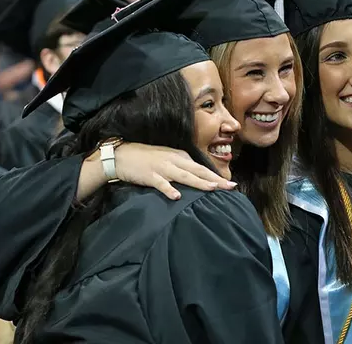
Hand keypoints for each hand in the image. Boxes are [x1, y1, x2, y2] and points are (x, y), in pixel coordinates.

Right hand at [114, 143, 236, 198]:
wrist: (121, 155)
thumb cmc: (145, 159)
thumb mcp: (167, 159)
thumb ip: (181, 168)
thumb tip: (197, 178)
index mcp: (180, 157)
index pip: (201, 168)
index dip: (216, 176)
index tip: (230, 184)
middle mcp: (174, 161)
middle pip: (198, 171)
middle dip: (216, 179)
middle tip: (231, 186)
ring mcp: (162, 168)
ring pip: (184, 176)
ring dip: (199, 182)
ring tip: (212, 188)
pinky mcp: (149, 175)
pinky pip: (161, 183)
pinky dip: (169, 189)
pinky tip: (177, 197)